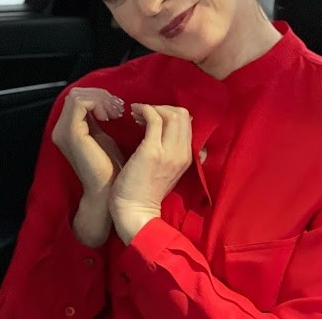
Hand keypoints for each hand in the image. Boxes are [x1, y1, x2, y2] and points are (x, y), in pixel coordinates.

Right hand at [51, 87, 124, 196]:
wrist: (108, 190)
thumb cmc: (110, 167)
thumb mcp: (102, 135)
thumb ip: (97, 118)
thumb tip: (105, 101)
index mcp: (66, 129)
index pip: (77, 98)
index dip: (98, 97)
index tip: (117, 108)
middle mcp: (60, 129)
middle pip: (76, 93)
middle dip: (101, 96)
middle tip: (118, 108)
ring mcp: (63, 131)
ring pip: (78, 95)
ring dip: (101, 99)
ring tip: (115, 112)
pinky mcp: (72, 133)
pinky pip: (80, 103)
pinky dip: (97, 104)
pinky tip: (109, 117)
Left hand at [110, 103, 192, 243]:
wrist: (135, 213)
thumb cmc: (144, 192)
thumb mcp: (166, 171)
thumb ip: (170, 152)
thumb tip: (165, 132)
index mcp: (187, 157)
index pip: (188, 122)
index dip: (170, 113)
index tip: (153, 117)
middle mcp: (182, 153)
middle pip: (183, 114)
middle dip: (162, 107)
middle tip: (144, 112)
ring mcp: (169, 152)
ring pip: (171, 113)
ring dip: (152, 107)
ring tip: (136, 113)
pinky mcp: (152, 151)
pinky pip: (154, 119)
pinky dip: (144, 109)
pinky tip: (133, 114)